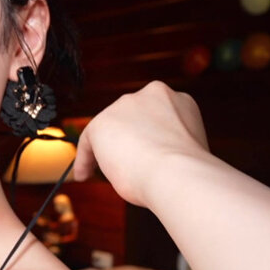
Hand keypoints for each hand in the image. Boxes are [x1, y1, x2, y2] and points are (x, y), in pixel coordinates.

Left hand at [72, 81, 209, 206]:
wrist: (178, 173)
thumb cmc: (185, 173)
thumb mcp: (182, 149)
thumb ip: (165, 144)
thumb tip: (146, 159)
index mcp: (178, 101)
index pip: (155, 116)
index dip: (148, 136)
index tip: (143, 153)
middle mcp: (151, 95)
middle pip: (131, 118)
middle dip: (126, 138)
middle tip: (122, 163)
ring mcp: (125, 105)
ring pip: (110, 129)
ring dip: (106, 149)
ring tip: (101, 172)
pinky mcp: (102, 122)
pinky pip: (88, 142)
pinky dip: (85, 159)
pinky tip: (84, 174)